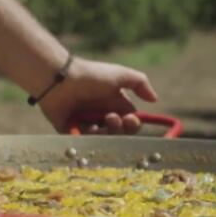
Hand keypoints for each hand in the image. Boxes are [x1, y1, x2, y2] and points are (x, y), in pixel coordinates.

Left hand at [39, 58, 157, 133]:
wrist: (61, 80)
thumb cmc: (92, 75)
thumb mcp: (120, 74)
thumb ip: (140, 83)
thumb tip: (155, 99)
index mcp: (115, 103)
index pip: (130, 121)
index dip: (133, 124)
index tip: (130, 119)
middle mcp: (102, 114)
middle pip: (119, 132)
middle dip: (119, 129)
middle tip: (111, 118)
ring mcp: (87, 123)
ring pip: (104, 139)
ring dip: (105, 133)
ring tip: (98, 123)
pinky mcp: (72, 131)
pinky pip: (86, 142)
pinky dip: (90, 138)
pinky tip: (87, 128)